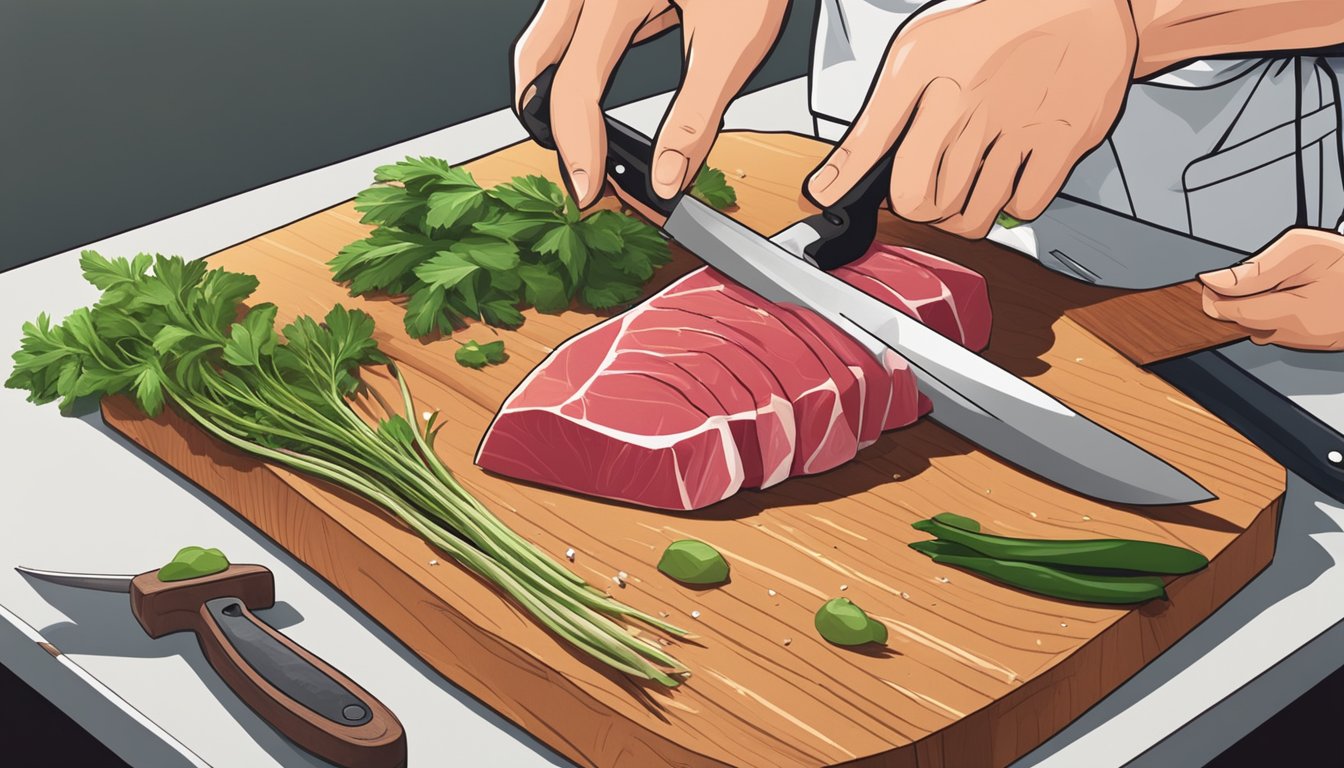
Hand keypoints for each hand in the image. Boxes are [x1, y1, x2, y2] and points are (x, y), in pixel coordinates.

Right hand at [512, 0, 788, 206]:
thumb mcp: (735, 41)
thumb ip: (696, 116)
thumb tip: (666, 178)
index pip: (574, 89)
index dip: (579, 151)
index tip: (589, 193)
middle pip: (535, 64)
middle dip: (548, 124)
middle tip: (579, 169)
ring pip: (543, 40)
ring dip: (554, 93)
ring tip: (583, 140)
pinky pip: (568, 21)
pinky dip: (574, 63)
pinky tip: (599, 88)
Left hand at [806, 0, 1137, 238]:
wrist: (1077, 6)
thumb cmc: (993, 33)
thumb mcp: (915, 61)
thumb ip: (870, 130)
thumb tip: (828, 189)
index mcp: (933, 88)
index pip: (893, 177)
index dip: (881, 194)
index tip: (876, 194)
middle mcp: (977, 109)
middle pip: (930, 207)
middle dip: (924, 206)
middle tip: (932, 185)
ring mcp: (1023, 128)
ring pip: (976, 217)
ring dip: (964, 212)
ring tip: (968, 182)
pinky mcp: (1064, 141)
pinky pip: (1026, 207)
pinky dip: (1013, 203)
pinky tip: (1008, 176)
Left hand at [1199, 228, 1343, 350]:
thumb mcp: (1304, 251)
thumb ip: (1257, 269)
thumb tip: (1214, 281)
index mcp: (1293, 315)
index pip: (1231, 313)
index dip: (1213, 297)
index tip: (1204, 285)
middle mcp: (1298, 336)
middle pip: (1244, 323)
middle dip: (1238, 301)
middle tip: (1253, 277)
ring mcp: (1309, 342)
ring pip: (1262, 328)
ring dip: (1259, 308)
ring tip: (1284, 284)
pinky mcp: (1317, 341)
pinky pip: (1282, 330)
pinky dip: (1278, 314)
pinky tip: (1295, 296)